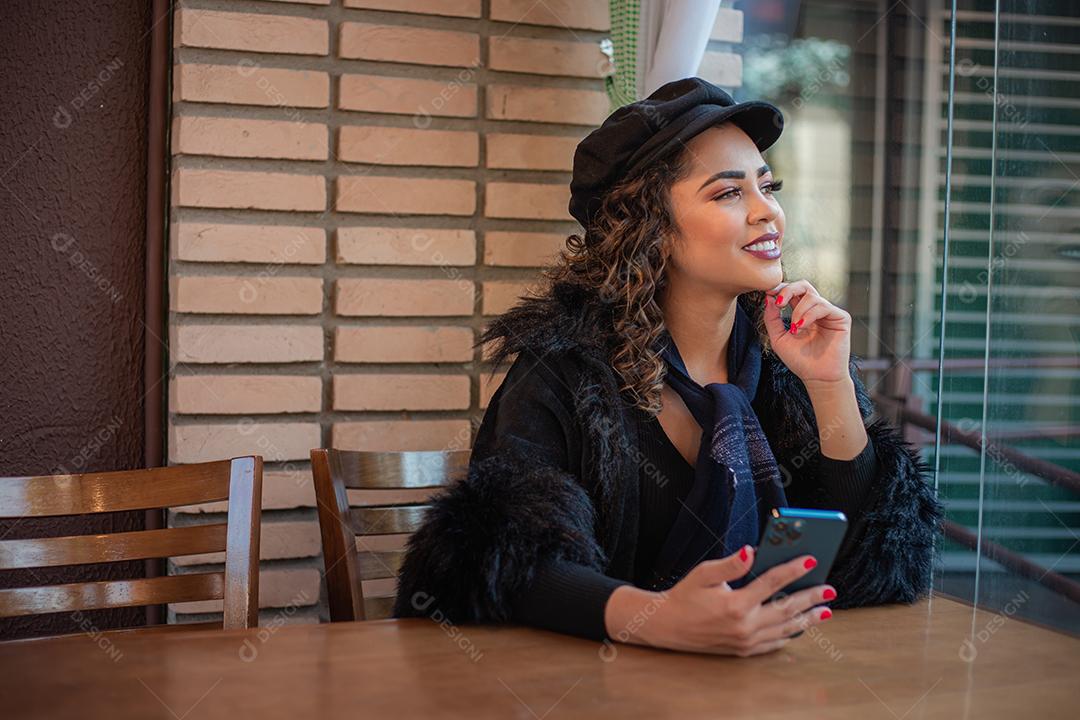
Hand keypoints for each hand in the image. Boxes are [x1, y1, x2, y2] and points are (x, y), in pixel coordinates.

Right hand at [605, 546, 835, 656]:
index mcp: (736, 604)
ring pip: (785, 629)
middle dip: (811, 597)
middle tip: (830, 589)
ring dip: (807, 619)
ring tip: (825, 611)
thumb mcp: (703, 574)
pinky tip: (801, 628)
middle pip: (786, 608)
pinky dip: (790, 634)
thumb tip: (751, 551)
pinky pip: (774, 643)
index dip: (793, 569)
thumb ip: (730, 565)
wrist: (668, 626)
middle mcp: (744, 626)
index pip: (772, 583)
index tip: (811, 560)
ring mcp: (746, 641)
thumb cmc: (684, 596)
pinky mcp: (744, 650)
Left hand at [763, 280, 851, 385]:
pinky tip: (802, 327)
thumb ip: (772, 319)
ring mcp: (829, 313)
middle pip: (803, 286)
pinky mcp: (841, 318)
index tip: (768, 294)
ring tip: (794, 328)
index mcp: (802, 312)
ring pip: (811, 296)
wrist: (817, 377)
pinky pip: (823, 306)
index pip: (792, 292)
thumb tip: (769, 298)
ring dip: (798, 310)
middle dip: (789, 290)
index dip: (780, 289)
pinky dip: (809, 315)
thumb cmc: (800, 361)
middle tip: (779, 301)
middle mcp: (815, 310)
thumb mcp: (778, 338)